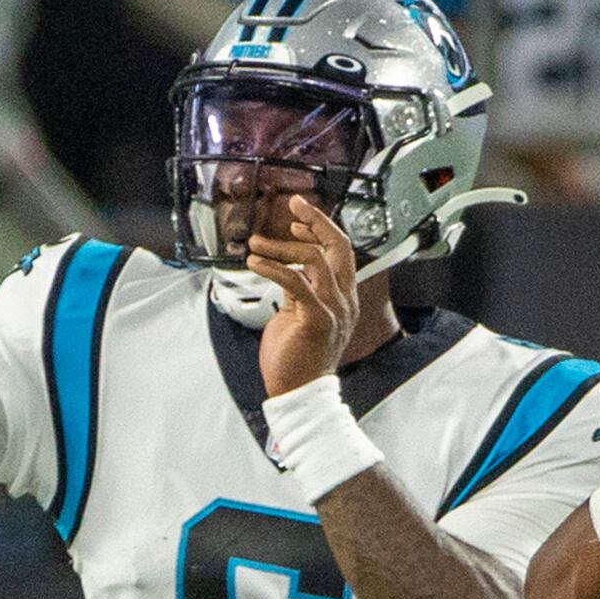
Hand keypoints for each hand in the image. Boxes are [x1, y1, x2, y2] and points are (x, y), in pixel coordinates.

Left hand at [250, 192, 360, 396]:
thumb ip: (299, 291)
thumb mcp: (299, 315)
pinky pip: (295, 281)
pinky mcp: (317, 319)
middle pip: (338, 247)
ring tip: (256, 244)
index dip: (322, 229)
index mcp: (343, 298)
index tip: (299, 216)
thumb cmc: (295, 360)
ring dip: (280, 246)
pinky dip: (272, 267)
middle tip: (293, 205)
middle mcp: (344, 301)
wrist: (298, 394)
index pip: (341, 252)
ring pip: (315, 259)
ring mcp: (334, 309)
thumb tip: (286, 269)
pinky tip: (255, 263)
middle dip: (316, 220)